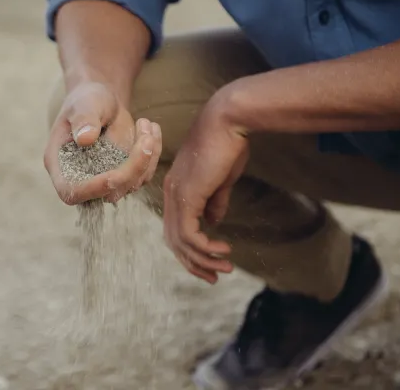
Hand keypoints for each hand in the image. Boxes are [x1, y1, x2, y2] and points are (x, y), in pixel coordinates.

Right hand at [44, 82, 162, 204]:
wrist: (101, 100)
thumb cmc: (87, 100)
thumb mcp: (84, 103)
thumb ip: (83, 119)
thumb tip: (85, 139)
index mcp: (60, 164)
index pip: (71, 191)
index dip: (92, 189)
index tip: (114, 176)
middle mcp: (80, 178)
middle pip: (108, 191)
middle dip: (132, 168)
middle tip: (146, 135)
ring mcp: (104, 179)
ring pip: (131, 184)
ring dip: (147, 157)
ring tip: (146, 123)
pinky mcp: (124, 176)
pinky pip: (144, 174)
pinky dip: (153, 154)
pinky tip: (151, 129)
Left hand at [162, 93, 248, 283]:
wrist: (228, 120)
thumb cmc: (228, 144)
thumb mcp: (221, 179)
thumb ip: (214, 201)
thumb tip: (214, 222)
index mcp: (176, 189)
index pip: (175, 227)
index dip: (190, 249)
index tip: (209, 264)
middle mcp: (171, 194)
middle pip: (173, 240)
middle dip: (193, 262)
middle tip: (213, 277)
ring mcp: (176, 195)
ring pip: (181, 241)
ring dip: (203, 259)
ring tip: (224, 268)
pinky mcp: (187, 195)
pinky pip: (190, 233)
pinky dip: (205, 247)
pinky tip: (223, 250)